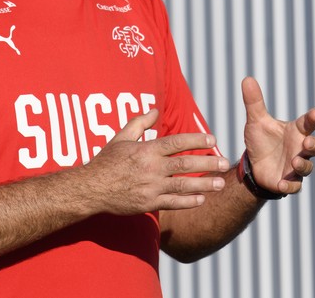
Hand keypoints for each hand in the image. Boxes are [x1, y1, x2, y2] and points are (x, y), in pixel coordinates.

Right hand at [86, 110, 229, 213]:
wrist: (90, 189)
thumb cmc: (106, 161)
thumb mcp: (121, 137)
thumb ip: (140, 123)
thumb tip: (155, 110)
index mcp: (146, 150)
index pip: (177, 142)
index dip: (196, 140)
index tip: (212, 140)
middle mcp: (151, 168)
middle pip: (185, 164)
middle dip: (207, 163)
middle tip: (224, 162)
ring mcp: (150, 188)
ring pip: (183, 186)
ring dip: (204, 184)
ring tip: (220, 183)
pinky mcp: (148, 204)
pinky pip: (173, 204)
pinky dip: (188, 202)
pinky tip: (202, 199)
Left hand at [241, 77, 314, 194]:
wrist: (254, 165)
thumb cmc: (262, 140)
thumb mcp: (256, 121)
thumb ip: (254, 102)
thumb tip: (246, 79)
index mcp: (296, 131)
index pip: (308, 123)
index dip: (312, 118)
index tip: (314, 113)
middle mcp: (300, 148)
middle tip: (307, 143)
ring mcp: (296, 166)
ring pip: (308, 167)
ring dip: (303, 165)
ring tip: (295, 161)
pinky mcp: (289, 182)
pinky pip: (295, 186)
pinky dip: (290, 186)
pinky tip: (282, 185)